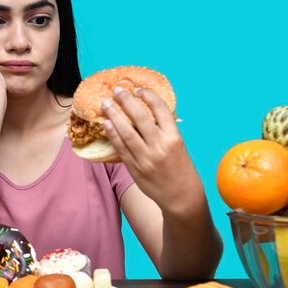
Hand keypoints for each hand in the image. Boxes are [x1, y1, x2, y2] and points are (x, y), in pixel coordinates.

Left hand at [102, 87, 201, 213]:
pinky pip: (121, 148)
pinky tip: (106, 124)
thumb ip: (164, 131)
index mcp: (174, 138)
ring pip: (127, 132)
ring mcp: (146, 158)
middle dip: (126, 101)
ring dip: (114, 115)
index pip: (161, 109)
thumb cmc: (181, 169)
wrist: (182, 198)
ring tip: (106, 104)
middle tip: (117, 90)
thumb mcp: (179, 146)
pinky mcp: (135, 169)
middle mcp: (160, 146)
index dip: (148, 96)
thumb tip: (145, 113)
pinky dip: (113, 134)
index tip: (139, 90)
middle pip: (140, 117)